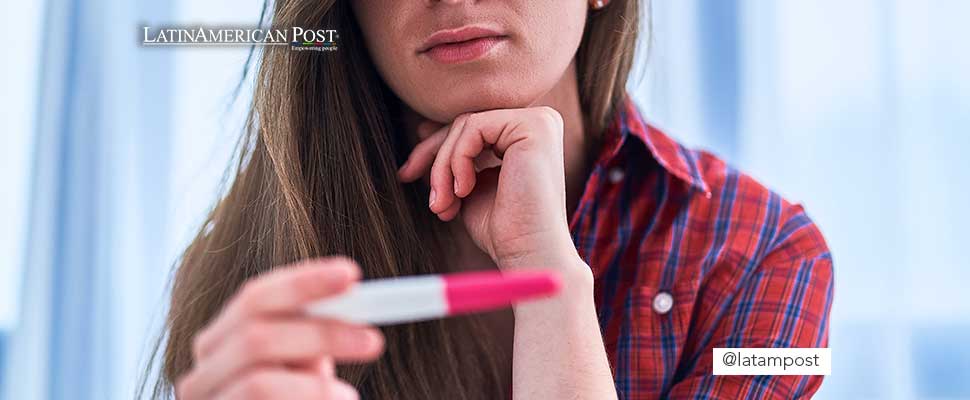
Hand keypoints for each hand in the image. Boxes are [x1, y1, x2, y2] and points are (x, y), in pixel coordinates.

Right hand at [175, 257, 383, 399]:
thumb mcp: (305, 373)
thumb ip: (315, 339)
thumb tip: (355, 298)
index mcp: (221, 344)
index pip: (256, 297)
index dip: (303, 282)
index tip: (352, 275)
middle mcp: (200, 376)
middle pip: (255, 335)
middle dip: (320, 332)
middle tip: (373, 341)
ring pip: (257, 383)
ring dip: (313, 387)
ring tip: (349, 398)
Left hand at [397, 107, 580, 269]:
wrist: (528, 256)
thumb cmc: (503, 231)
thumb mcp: (469, 186)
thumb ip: (455, 158)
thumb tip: (423, 128)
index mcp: (527, 135)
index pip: (469, 129)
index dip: (434, 151)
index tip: (407, 175)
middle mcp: (540, 121)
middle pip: (465, 123)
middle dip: (434, 159)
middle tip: (424, 194)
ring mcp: (539, 122)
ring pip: (465, 125)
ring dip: (443, 167)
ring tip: (444, 203)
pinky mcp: (533, 127)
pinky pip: (473, 127)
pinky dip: (457, 160)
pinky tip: (463, 192)